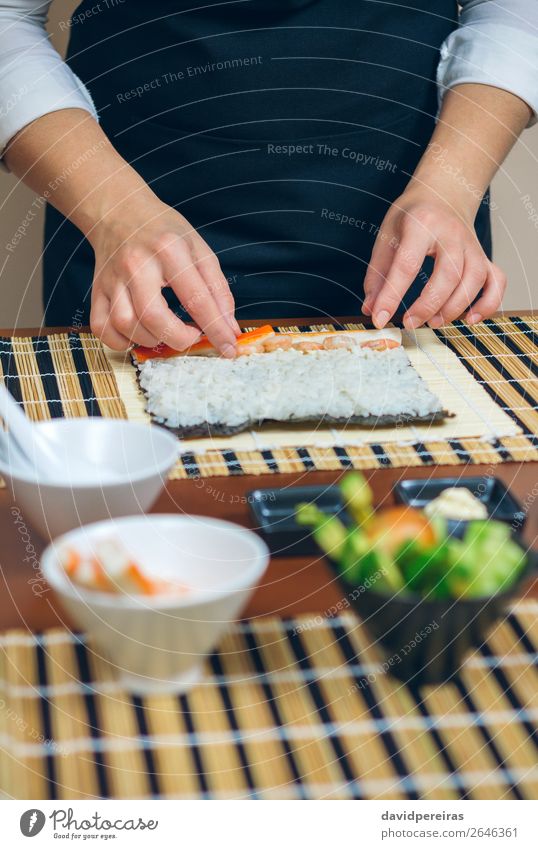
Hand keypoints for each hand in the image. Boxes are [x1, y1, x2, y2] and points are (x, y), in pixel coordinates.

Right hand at [88, 195, 239, 352]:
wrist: (118, 211)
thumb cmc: (163, 233)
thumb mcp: (199, 250)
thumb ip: (218, 290)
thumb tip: (229, 329)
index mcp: (169, 250)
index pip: (196, 299)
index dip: (215, 329)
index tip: (228, 348)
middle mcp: (137, 264)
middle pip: (153, 317)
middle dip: (178, 338)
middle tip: (190, 336)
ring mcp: (112, 279)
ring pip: (125, 325)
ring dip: (151, 340)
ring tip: (165, 331)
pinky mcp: (96, 290)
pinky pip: (102, 327)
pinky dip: (121, 341)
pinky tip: (139, 333)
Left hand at [362, 191, 505, 329]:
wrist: (443, 193)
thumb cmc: (412, 217)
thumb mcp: (386, 236)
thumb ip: (377, 274)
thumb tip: (371, 309)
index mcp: (421, 224)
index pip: (406, 264)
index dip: (391, 296)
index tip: (380, 319)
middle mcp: (452, 233)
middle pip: (448, 274)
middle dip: (428, 305)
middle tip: (409, 323)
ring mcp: (472, 245)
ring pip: (473, 280)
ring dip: (454, 307)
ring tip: (432, 322)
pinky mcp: (484, 256)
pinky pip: (496, 282)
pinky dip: (488, 304)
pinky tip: (470, 318)